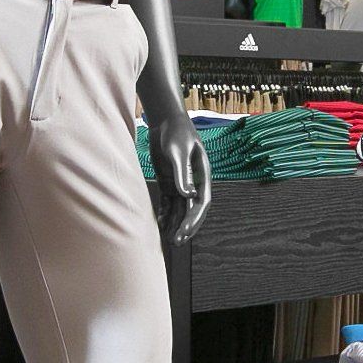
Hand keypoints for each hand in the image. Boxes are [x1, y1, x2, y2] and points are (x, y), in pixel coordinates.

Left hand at [147, 110, 211, 242]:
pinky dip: (166, 214)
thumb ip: (182, 174)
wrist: (166, 121)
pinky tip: (160, 224)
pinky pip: (169, 202)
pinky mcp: (169, 182)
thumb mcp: (178, 152)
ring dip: (176, 224)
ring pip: (180, 209)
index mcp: (202, 174)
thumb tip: (188, 195)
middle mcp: (194, 182)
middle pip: (192, 209)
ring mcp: (181, 183)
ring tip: (169, 240)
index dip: (194, 218)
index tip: (185, 230)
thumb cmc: (175, 133)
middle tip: (177, 242)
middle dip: (186, 226)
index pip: (201, 202)